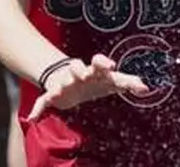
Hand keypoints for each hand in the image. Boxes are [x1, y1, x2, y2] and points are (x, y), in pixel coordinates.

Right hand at [27, 55, 149, 120]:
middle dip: (79, 69)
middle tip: (83, 74)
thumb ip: (129, 83)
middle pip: (77, 66)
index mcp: (94, 70)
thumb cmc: (98, 80)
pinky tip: (33, 117)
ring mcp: (64, 82)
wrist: (73, 81)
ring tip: (59, 91)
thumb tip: (146, 88)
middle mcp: (78, 74)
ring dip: (60, 85)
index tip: (110, 65)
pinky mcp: (52, 94)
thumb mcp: (113, 81)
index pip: (98, 61)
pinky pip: (42, 101)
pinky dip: (38, 109)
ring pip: (60, 81)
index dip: (103, 62)